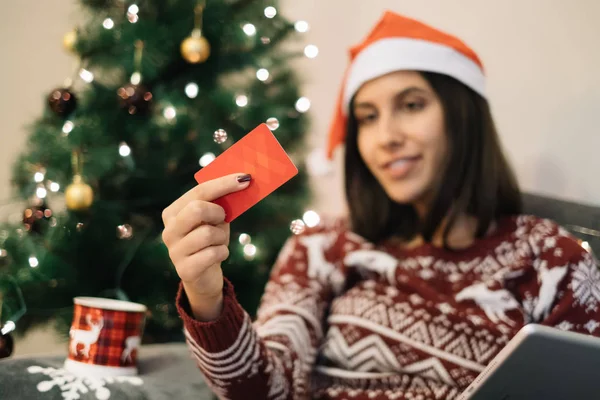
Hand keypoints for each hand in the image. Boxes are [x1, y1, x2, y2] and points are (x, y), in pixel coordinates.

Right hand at [162, 173, 250, 319]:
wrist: (203, 277)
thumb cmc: (211, 241)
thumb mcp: (215, 220)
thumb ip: (221, 203)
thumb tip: (243, 181)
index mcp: (173, 213)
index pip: (198, 192)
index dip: (223, 184)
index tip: (245, 178)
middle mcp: (169, 231)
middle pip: (196, 209)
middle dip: (217, 213)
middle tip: (223, 219)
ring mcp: (174, 251)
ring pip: (208, 234)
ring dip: (222, 238)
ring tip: (219, 243)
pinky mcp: (185, 270)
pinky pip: (214, 254)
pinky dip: (222, 253)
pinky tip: (218, 256)